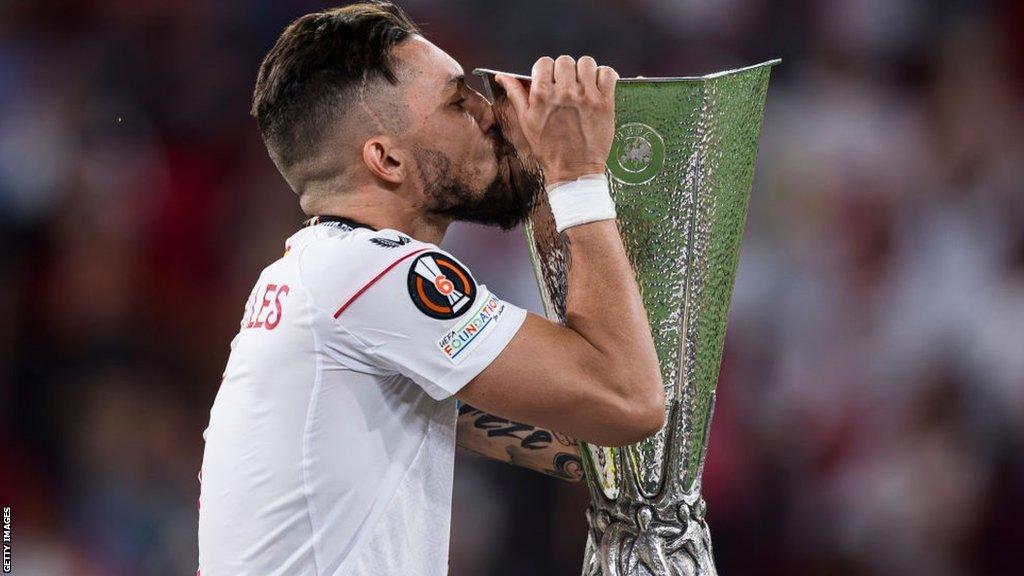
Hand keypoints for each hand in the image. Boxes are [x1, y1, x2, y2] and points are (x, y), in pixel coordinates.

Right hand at [494, 55, 617, 184]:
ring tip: (582, 86)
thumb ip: (515, 94)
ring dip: (584, 72)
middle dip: (564, 72)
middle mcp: (564, 93)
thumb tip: (502, 76)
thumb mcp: (526, 122)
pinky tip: (598, 87)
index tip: (550, 82)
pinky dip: (604, 76)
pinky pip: (608, 74)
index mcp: (542, 95)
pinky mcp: (605, 103)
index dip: (546, 71)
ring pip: (587, 63)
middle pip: (565, 61)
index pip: (543, 62)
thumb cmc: (548, 148)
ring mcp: (587, 97)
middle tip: (566, 87)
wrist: (573, 171)